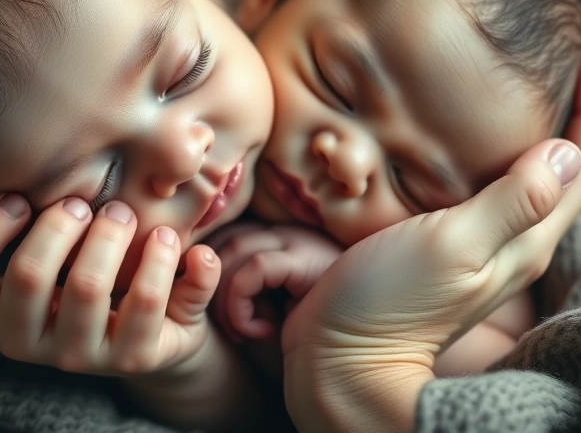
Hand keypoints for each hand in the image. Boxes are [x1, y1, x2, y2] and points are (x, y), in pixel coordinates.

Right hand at [0, 177, 220, 376]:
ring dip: (111, 236)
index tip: (18, 196)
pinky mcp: (136, 356)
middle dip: (58, 224)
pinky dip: (173, 265)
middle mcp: (22, 343)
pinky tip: (176, 241)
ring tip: (125, 214)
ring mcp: (80, 354)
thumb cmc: (49, 281)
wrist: (131, 333)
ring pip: (90, 289)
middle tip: (84, 202)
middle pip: (29, 275)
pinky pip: (155, 306)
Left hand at [211, 225, 341, 341]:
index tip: (216, 314)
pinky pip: (253, 270)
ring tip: (239, 334)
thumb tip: (213, 295)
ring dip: (223, 300)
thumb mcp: (282, 308)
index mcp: (282, 240)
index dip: (210, 272)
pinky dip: (241, 305)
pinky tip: (260, 332)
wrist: (371, 349)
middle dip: (209, 286)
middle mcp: (288, 232)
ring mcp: (297, 241)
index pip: (227, 236)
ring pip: (232, 251)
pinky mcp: (304, 259)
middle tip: (224, 330)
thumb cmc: (325, 334)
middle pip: (223, 240)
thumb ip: (254, 292)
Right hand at [282, 52, 580, 431]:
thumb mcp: (454, 244)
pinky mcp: (436, 249)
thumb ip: (513, 200)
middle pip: (562, 177)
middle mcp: (508, 246)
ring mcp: (473, 250)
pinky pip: (478, 194)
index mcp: (524, 242)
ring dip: (530, 137)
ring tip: (520, 92)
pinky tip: (459, 140)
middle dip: (573, 121)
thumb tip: (568, 149)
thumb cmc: (389, 301)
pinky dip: (483, 157)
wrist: (338, 356)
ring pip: (521, 183)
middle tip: (565, 70)